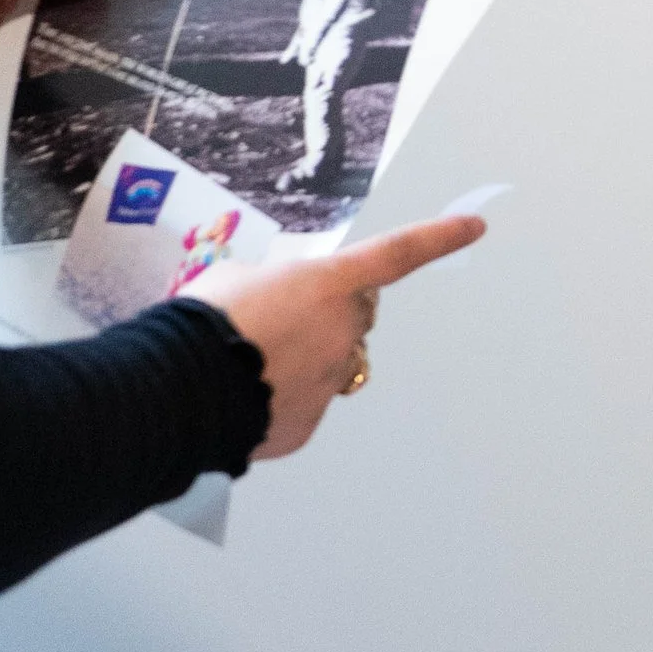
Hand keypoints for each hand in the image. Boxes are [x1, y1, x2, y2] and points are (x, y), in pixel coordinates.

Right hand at [199, 214, 487, 457]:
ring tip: (249, 361)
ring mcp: (328, 382)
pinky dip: (283, 397)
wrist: (178, 389)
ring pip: (330, 361)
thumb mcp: (236, 278)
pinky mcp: (308, 425)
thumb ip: (273, 283)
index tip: (475, 226)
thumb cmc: (204, 320)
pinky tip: (246, 394)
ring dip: (304, 357)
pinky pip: (306, 402)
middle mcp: (340, 332)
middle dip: (331, 312)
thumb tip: (273, 301)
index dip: (439, 238)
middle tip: (277, 318)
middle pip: (355, 314)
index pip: (398, 253)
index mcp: (328, 285)